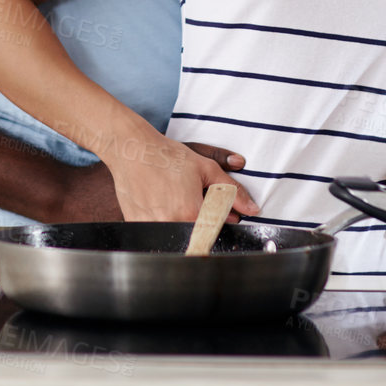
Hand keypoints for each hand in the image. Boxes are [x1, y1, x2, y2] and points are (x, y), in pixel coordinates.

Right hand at [47, 143, 248, 222]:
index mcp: (192, 213)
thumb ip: (233, 191)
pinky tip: (158, 201)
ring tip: (173, 198)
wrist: (132, 150)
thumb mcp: (206, 169)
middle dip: (200, 222)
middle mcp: (172, 224)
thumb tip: (253, 209)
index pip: (216, 231)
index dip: (219, 221)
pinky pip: (156, 234)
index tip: (215, 210)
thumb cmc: (168, 156)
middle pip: (196, 235)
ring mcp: (152, 228)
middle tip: (190, 199)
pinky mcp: (136, 226)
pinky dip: (162, 221)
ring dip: (180, 222)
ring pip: (176, 236)